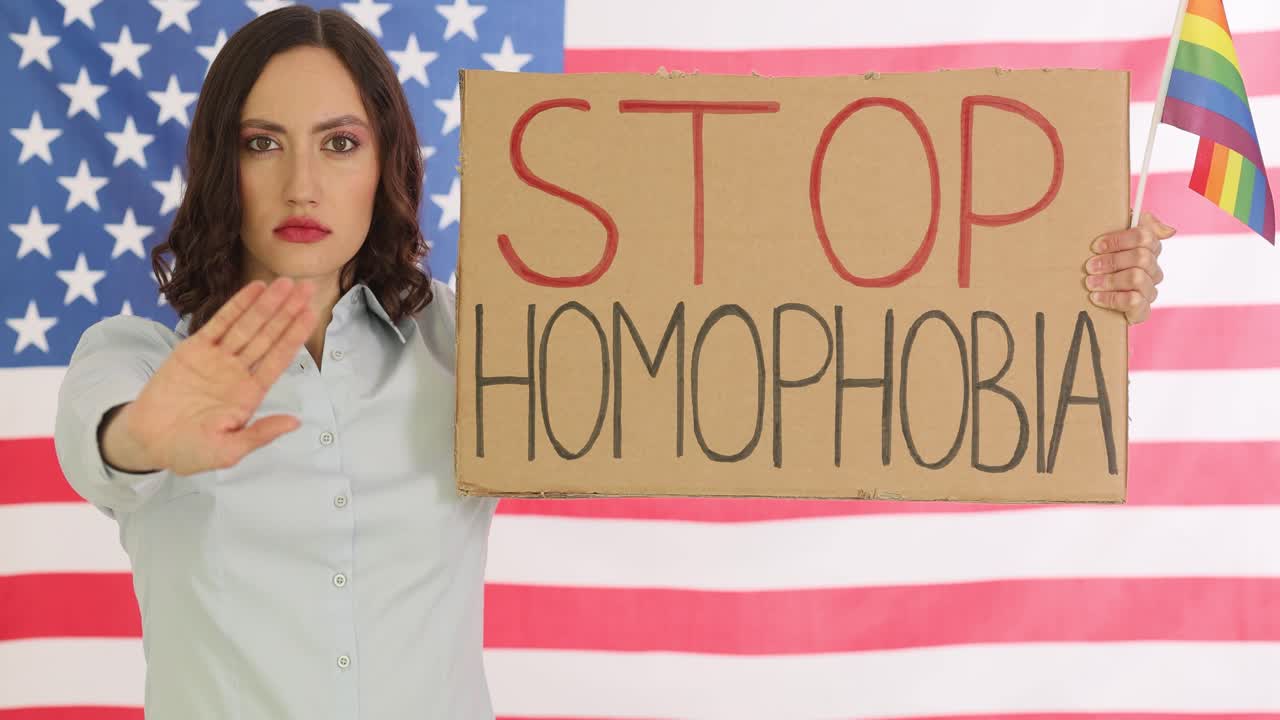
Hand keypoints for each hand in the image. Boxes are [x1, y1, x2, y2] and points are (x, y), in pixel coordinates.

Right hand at [105, 277, 317, 475]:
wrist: (146, 442)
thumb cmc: (188, 451)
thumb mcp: (228, 451)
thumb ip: (260, 435)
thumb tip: (295, 422)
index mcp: (250, 393)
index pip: (278, 359)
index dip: (295, 336)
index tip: (312, 314)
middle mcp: (238, 372)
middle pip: (268, 336)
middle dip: (287, 312)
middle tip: (308, 287)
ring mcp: (216, 359)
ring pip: (247, 325)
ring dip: (267, 304)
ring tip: (286, 283)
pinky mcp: (192, 350)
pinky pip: (218, 323)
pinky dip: (237, 305)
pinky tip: (254, 289)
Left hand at [1085, 210, 1174, 323]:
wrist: (1090, 299)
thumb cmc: (1100, 263)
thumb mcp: (1107, 240)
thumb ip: (1129, 223)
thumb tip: (1162, 226)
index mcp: (1148, 249)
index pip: (1145, 236)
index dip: (1119, 240)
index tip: (1096, 246)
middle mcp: (1153, 269)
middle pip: (1142, 257)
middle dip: (1111, 261)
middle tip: (1089, 267)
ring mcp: (1149, 290)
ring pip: (1137, 278)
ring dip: (1109, 280)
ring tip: (1090, 283)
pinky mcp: (1142, 310)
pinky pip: (1134, 301)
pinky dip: (1112, 298)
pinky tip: (1096, 297)